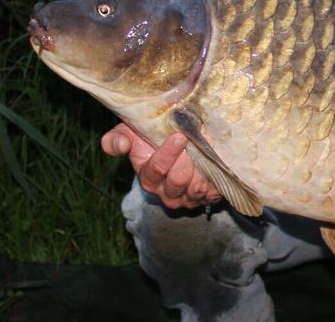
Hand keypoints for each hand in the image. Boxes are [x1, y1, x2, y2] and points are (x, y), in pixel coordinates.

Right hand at [100, 122, 221, 208]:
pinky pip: (214, 191)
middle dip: (187, 158)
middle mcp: (166, 193)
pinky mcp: (207, 199)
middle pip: (178, 179)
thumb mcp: (131, 135)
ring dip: (203, 166)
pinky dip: (217, 176)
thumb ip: (117, 139)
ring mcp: (187, 198)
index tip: (179, 136)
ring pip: (196, 187)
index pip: (156, 169)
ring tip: (207, 147)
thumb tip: (119, 145)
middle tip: (196, 139)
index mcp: (147, 177)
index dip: (168, 153)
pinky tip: (216, 161)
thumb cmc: (151, 142)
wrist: (178, 151)